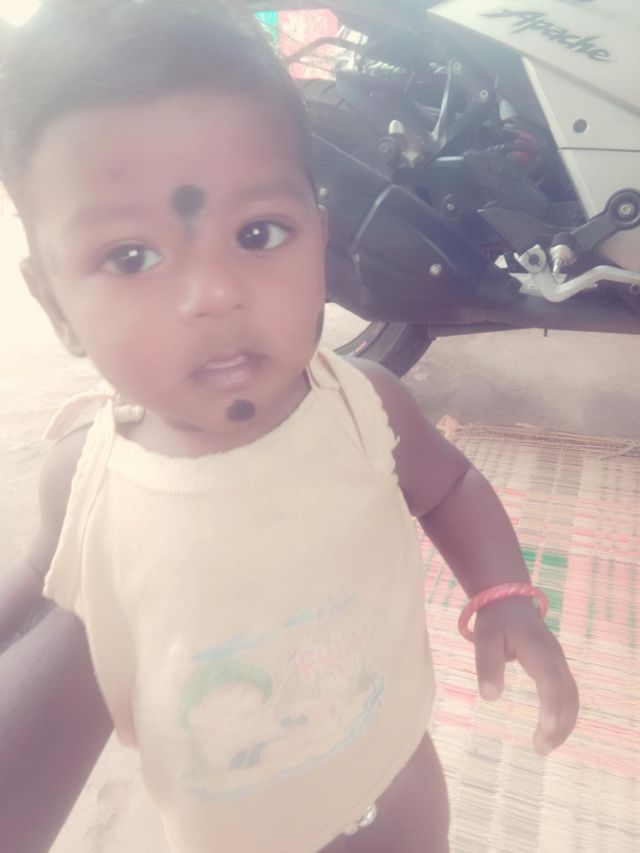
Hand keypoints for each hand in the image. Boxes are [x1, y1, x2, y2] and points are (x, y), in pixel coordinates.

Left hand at [473, 597, 578, 755]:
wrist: (509, 599)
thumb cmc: (495, 621)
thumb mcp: (485, 638)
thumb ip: (488, 665)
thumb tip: (490, 697)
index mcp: (539, 650)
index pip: (550, 682)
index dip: (551, 707)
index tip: (546, 730)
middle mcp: (555, 658)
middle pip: (566, 695)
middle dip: (559, 724)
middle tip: (540, 749)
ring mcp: (559, 662)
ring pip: (571, 697)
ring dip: (563, 723)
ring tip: (544, 746)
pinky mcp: (557, 667)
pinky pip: (568, 694)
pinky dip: (564, 714)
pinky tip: (551, 731)